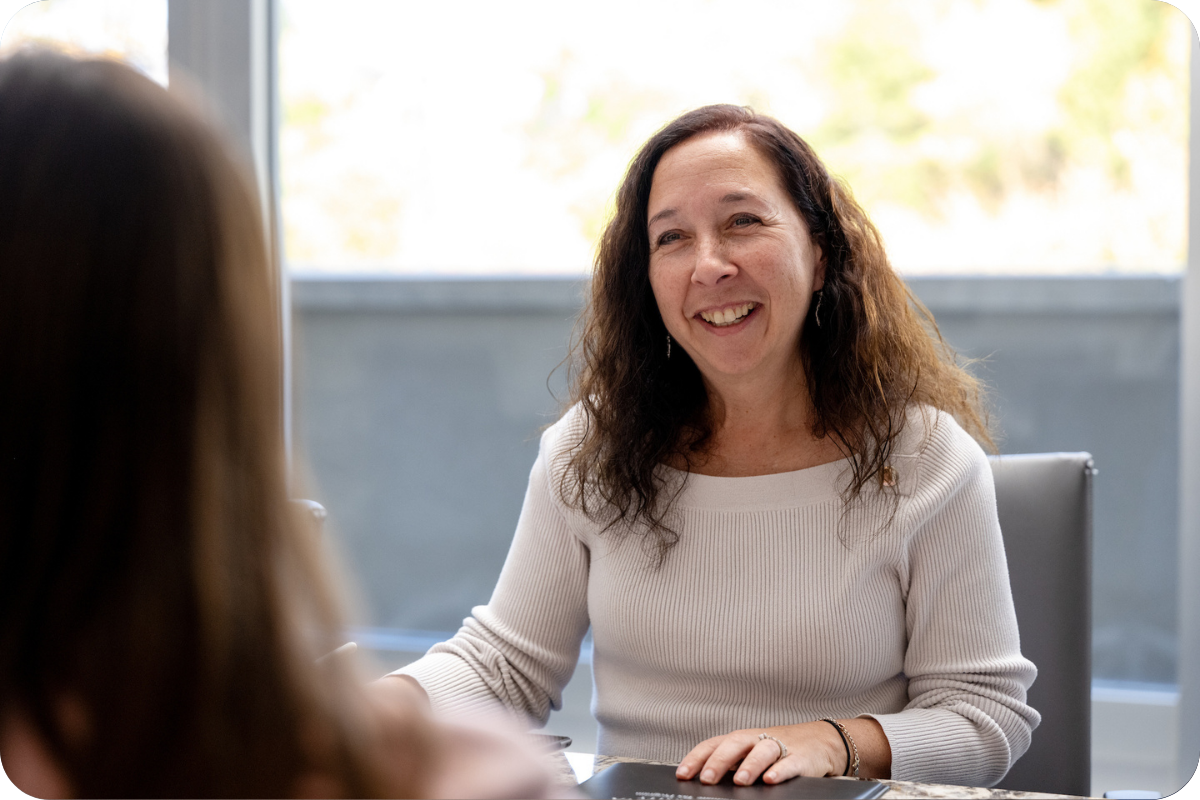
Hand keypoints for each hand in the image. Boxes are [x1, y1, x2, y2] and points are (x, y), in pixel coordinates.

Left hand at [675, 721, 844, 785]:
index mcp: (741, 740)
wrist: (821, 740)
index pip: (713, 744)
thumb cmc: (779, 750)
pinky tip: (771, 780)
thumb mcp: (751, 755)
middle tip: (706, 778)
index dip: (696, 758)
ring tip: (740, 782)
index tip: (682, 774)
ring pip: (763, 750)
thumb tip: (703, 783)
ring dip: (750, 765)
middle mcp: (757, 740)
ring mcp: (780, 747)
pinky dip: (781, 770)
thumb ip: (731, 767)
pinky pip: (790, 763)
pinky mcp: (802, 758)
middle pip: (735, 743)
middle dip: (719, 760)